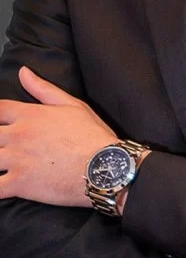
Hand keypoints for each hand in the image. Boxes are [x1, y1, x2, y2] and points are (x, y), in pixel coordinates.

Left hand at [0, 66, 117, 206]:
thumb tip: (23, 72)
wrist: (103, 168)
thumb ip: (42, 88)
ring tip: (3, 162)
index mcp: (30, 114)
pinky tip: (1, 185)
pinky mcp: (19, 185)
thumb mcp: (71, 104)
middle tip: (5, 144)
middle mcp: (18, 135)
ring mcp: (16, 160)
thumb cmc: (90, 135)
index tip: (1, 121)